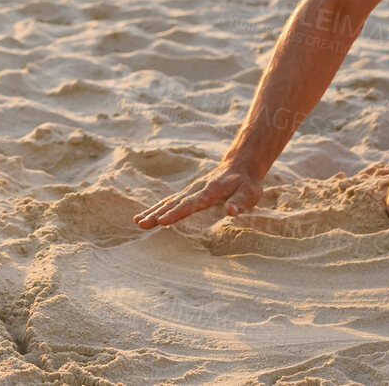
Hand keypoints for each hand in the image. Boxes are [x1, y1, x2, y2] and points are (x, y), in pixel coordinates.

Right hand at [133, 162, 262, 227]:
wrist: (240, 165)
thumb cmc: (246, 183)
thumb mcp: (250, 193)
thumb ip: (240, 202)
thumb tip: (230, 212)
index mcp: (210, 191)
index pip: (190, 204)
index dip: (176, 213)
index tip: (162, 222)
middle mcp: (196, 189)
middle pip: (173, 203)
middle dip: (157, 214)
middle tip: (142, 224)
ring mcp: (191, 190)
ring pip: (168, 201)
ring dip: (153, 211)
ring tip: (138, 221)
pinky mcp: (189, 193)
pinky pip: (170, 201)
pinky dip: (158, 208)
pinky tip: (147, 215)